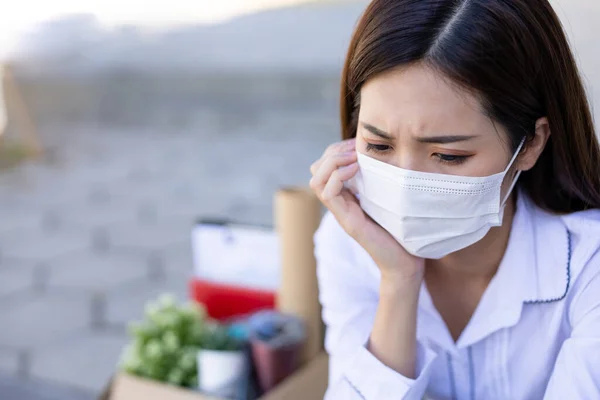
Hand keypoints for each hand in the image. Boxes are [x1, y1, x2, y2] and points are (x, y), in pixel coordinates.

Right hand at [310, 139, 423, 282]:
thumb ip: (382, 181)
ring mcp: (341, 213)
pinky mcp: (347, 222)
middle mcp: (340, 204)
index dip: (336, 149)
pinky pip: (328, 193)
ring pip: (316, 180)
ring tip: (354, 157)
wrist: (406, 264)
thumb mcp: (391, 199)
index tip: (357, 144)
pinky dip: (338, 176)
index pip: (325, 166)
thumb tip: (388, 155)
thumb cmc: (402, 232)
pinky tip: (357, 170)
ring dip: (333, 162)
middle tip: (354, 149)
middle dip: (332, 152)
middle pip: (316, 170)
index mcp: (348, 197)